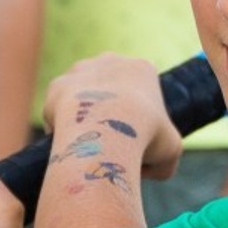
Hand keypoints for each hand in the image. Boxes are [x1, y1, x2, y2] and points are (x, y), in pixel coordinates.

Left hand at [43, 54, 181, 180]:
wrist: (106, 132)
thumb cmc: (144, 138)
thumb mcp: (169, 151)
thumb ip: (160, 156)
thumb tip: (145, 167)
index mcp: (141, 69)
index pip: (140, 93)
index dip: (138, 120)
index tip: (133, 140)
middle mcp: (110, 60)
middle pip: (109, 90)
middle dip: (108, 112)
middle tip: (109, 142)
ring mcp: (81, 69)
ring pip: (81, 96)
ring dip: (83, 117)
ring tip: (87, 145)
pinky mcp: (58, 85)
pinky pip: (58, 109)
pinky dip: (62, 127)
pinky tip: (69, 144)